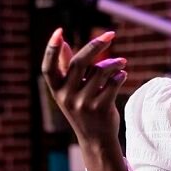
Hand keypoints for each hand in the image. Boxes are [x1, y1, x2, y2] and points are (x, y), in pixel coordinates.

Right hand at [41, 28, 128, 170]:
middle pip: (80, 62)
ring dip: (114, 63)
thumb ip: (67, 69)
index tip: (59, 31)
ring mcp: (84, 103)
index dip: (51, 49)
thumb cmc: (83, 109)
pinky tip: (122, 75)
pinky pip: (113, 83)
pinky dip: (120, 75)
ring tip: (121, 63)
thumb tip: (65, 44)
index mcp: (56, 90)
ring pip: (101, 71)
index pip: (48, 67)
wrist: (96, 140)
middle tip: (111, 34)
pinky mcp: (101, 108)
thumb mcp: (70, 92)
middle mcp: (67, 96)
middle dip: (96, 45)